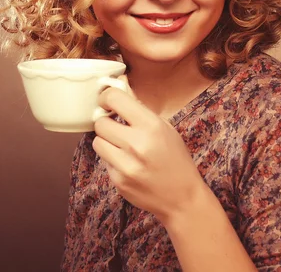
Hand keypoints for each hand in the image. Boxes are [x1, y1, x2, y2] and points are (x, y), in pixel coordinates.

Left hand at [93, 75, 205, 222]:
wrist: (183, 198)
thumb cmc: (175, 158)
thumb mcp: (164, 127)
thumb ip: (139, 106)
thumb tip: (119, 82)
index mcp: (151, 126)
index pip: (115, 99)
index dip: (106, 97)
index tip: (107, 101)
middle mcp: (137, 144)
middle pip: (100, 122)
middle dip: (106, 122)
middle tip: (116, 127)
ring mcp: (127, 165)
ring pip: (97, 142)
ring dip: (106, 141)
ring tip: (121, 146)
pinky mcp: (119, 182)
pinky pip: (104, 162)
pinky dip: (112, 160)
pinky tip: (128, 164)